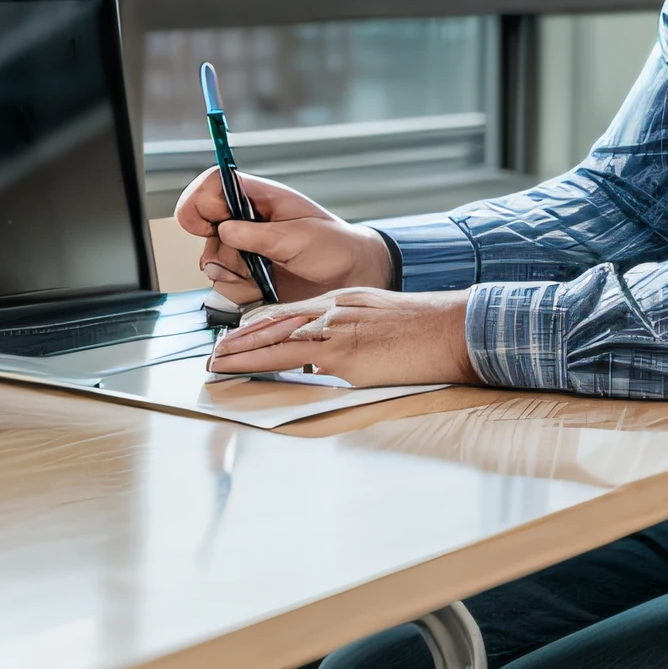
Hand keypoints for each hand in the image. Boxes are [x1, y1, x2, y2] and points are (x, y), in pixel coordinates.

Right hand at [174, 171, 393, 308]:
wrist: (350, 279)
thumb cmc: (333, 247)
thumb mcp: (299, 238)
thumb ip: (259, 235)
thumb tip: (224, 230)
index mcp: (258, 198)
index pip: (212, 185)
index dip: (199, 201)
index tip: (206, 226)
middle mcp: (245, 221)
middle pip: (204, 228)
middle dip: (222, 250)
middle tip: (252, 260)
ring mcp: (243, 249)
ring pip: (211, 261)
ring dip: (233, 273)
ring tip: (266, 275)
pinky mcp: (245, 276)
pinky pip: (224, 286)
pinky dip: (240, 291)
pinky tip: (265, 288)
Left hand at [208, 287, 478, 386]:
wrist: (451, 329)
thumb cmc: (427, 329)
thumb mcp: (382, 319)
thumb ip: (355, 331)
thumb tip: (335, 356)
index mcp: (346, 300)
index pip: (293, 310)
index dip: (263, 324)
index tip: (241, 334)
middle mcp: (336, 309)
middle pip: (277, 320)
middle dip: (243, 338)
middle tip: (216, 350)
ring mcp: (338, 330)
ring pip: (276, 337)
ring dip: (242, 351)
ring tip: (217, 361)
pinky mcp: (344, 355)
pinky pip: (294, 359)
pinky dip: (263, 362)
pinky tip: (246, 369)